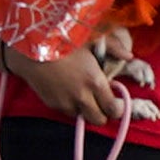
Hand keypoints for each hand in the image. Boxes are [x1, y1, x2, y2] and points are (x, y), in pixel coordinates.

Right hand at [9, 30, 146, 125]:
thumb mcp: (91, 39)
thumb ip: (114, 48)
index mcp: (95, 82)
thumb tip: (129, 56)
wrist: (30, 48)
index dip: (118, 108)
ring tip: (83, 95)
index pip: (113, 109)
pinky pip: (67, 111)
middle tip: (102, 101)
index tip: (116, 100)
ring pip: (82, 117)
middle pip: (99, 120)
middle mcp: (82, 97)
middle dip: (103, 113)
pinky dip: (71, 106)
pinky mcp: (52, 104)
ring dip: (86, 110)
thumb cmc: (63, 40)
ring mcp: (65, 103)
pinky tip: (68, 91)